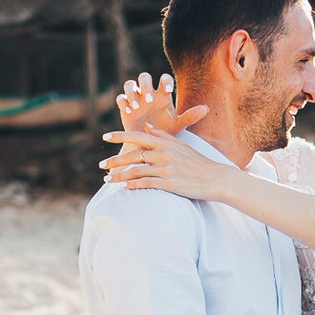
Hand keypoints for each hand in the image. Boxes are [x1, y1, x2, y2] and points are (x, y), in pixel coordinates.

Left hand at [101, 129, 231, 202]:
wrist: (214, 178)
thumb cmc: (196, 162)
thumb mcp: (180, 145)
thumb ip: (162, 136)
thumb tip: (148, 128)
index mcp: (164, 143)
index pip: (137, 136)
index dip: (119, 136)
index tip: (104, 136)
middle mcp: (163, 154)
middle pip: (132, 155)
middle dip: (114, 161)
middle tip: (100, 165)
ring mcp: (166, 169)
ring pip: (136, 171)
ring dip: (119, 176)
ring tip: (107, 179)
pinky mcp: (169, 183)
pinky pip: (146, 183)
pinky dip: (133, 185)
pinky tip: (124, 187)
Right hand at [117, 72, 204, 139]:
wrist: (149, 146)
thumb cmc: (166, 133)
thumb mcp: (178, 126)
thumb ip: (190, 116)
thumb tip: (206, 108)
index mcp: (162, 95)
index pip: (163, 79)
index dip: (165, 81)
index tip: (167, 91)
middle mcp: (148, 94)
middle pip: (144, 77)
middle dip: (145, 85)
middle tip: (149, 99)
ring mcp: (135, 99)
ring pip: (129, 84)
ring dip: (132, 92)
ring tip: (137, 106)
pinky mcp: (124, 107)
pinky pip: (120, 98)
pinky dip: (123, 102)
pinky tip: (129, 111)